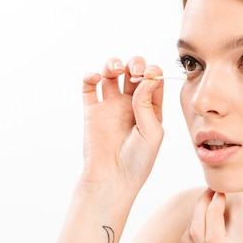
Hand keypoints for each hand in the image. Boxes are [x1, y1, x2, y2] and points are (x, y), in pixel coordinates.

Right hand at [79, 56, 163, 193]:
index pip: (153, 80)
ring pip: (111, 74)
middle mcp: (131, 104)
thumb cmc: (138, 162)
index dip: (152, 71)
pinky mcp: (92, 111)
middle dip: (135, 63)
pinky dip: (90, 76)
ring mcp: (110, 106)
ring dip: (113, 64)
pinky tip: (95, 78)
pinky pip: (89, 87)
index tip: (149, 75)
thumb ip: (147, 105)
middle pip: (133, 71)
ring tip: (115, 70)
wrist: (112, 179)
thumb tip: (146, 79)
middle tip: (134, 72)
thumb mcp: (152, 133)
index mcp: (150, 108)